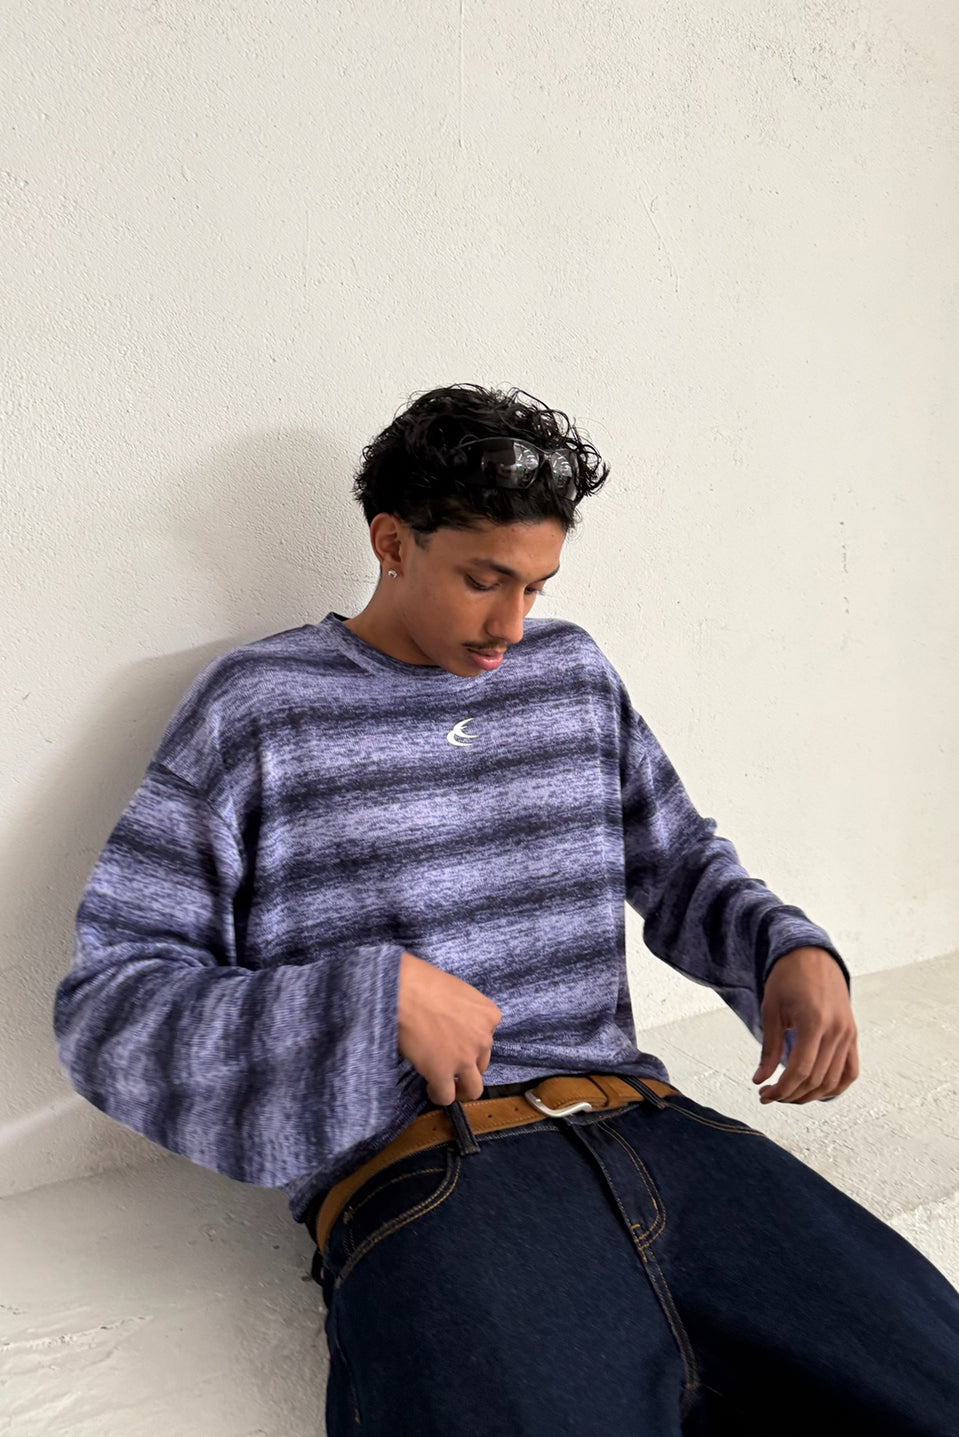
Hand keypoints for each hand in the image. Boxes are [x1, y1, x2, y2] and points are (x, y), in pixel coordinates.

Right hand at [397, 951, 501, 1105]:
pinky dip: (439, 1095)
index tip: (456, 1043)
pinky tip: (430, 1088)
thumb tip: (451, 1024)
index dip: (470, 1043)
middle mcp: (483, 1038)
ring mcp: (465, 1058)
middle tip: (450, 1064)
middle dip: (467, 1065)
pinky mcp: (443, 1073)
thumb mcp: (457, 992)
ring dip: (461, 1089)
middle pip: (482, 1063)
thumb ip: (464, 1012)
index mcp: (489, 1015)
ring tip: (447, 1087)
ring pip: (473, 1088)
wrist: (402, 989)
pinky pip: (446, 1096)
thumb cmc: (422, 981)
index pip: (486, 1038)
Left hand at [753, 946, 858, 1103]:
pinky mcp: (853, 1034)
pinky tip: (816, 1092)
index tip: (765, 1095)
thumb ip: (769, 1048)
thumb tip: (760, 1080)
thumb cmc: (787, 978)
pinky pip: (850, 1071)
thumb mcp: (771, 1010)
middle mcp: (836, 1030)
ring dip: (810, 1095)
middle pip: (816, 1079)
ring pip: (833, 1081)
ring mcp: (848, 1033)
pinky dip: (835, 1087)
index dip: (781, 1089)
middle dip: (791, 1094)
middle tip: (771, 1097)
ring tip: (788, 1095)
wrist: (812, 955)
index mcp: (814, 1021)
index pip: (800, 1070)